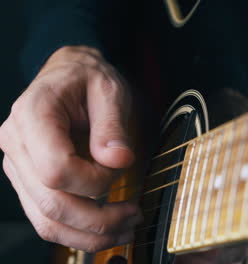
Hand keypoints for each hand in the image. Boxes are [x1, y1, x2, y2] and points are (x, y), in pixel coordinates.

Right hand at [0, 46, 140, 251]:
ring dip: (89, 235)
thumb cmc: (89, 79)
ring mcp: (19, 166)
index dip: (94, 180)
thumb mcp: (110, 90)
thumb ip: (112, 126)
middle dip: (99, 219)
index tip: (120, 169)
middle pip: (51, 203)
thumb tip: (117, 162)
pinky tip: (107, 230)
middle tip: (134, 215)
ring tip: (126, 229)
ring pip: (47, 220)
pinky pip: (47, 218)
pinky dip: (78, 232)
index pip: (56, 169)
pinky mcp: (29, 180)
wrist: (69, 75)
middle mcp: (16, 143)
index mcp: (33, 115)